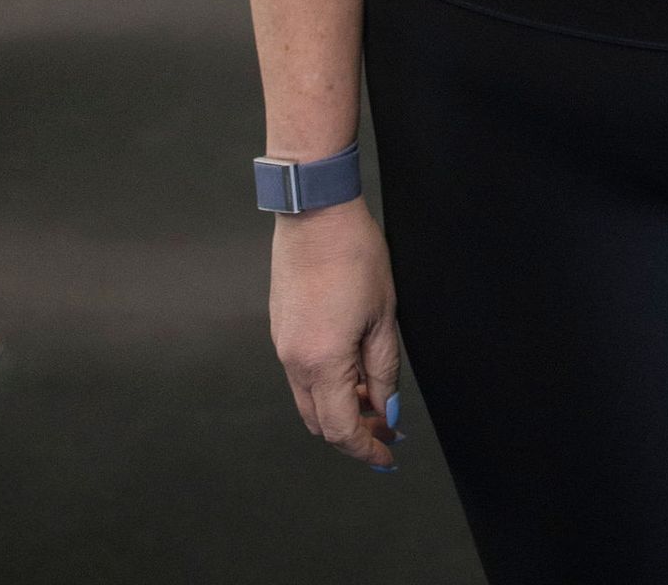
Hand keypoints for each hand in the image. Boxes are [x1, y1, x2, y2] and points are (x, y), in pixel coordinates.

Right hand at [269, 197, 404, 470]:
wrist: (315, 211)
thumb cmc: (353, 254)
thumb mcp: (383, 316)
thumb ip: (384, 370)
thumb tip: (387, 409)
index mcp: (322, 363)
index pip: (342, 429)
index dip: (367, 449)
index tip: (388, 455)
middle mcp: (294, 361)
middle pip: (320, 422)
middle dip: (354, 431)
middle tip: (387, 424)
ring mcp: (282, 344)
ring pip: (309, 399)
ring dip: (339, 407)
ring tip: (373, 392)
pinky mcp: (280, 327)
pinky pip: (300, 373)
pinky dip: (325, 383)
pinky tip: (351, 366)